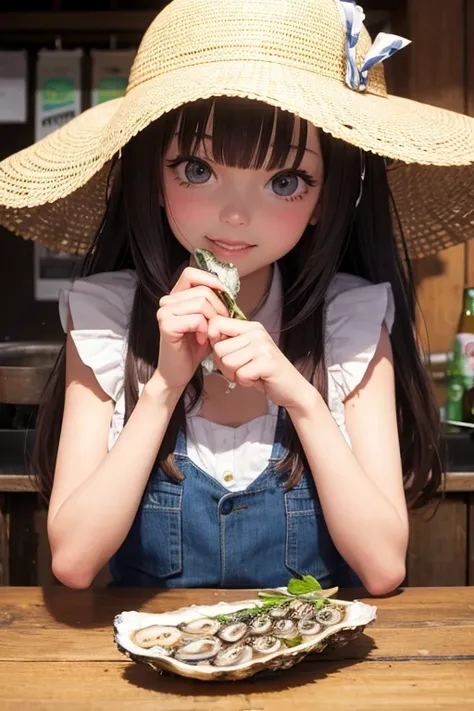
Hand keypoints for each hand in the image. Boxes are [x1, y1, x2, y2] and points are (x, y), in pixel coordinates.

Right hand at [155, 267, 228, 390]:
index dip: (211, 281)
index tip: (225, 296)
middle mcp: (167, 301)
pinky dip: (204, 330)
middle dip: (219, 308)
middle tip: (219, 326)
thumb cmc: (194, 348)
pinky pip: (196, 319)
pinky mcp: (166, 325)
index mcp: (175, 296)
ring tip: (209, 334)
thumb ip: (212, 303)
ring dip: (213, 320)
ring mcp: (164, 312)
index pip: (191, 273)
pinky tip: (201, 340)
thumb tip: (227, 290)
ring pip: (202, 303)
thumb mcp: (206, 321)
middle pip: (203, 290)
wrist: (178, 372)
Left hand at [208, 317, 315, 410]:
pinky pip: (240, 374)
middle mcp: (257, 332)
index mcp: (250, 327)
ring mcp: (263, 346)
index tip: (225, 353)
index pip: (217, 323)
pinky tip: (256, 379)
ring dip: (235, 374)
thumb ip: (229, 342)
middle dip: (224, 365)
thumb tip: (206, 335)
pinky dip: (245, 382)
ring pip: (227, 362)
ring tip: (250, 373)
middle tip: (241, 369)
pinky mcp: (267, 362)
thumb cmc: (264, 371)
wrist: (292, 388)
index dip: (213, 340)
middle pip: (219, 348)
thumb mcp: (246, 351)